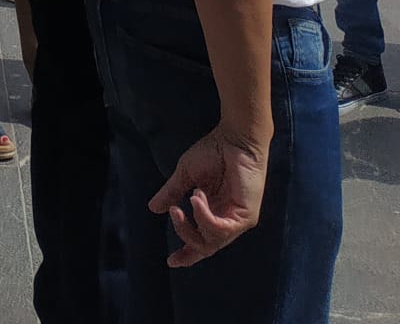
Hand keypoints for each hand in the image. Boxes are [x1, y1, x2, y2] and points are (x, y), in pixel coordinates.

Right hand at [149, 125, 267, 265]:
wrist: (234, 138)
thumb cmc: (214, 151)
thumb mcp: (186, 175)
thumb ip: (172, 192)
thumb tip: (153, 208)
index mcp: (214, 211)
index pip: (202, 240)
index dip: (187, 253)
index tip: (170, 261)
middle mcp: (227, 220)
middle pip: (205, 246)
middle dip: (186, 236)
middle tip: (174, 212)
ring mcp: (237, 221)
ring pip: (212, 242)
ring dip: (194, 223)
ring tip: (190, 196)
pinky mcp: (245, 218)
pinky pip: (221, 230)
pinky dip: (204, 217)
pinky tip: (197, 197)